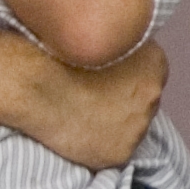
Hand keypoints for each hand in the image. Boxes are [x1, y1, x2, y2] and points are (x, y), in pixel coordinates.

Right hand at [16, 40, 167, 168]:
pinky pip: (114, 150)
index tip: (107, 79)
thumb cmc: (58, 52)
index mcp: (155, 61)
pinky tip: (79, 134)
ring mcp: (139, 126)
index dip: (128, 77)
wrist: (35, 84)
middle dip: (124, 101)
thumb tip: (119, 55)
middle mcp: (154, 94)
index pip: (151, 74)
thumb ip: (120, 48)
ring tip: (82, 116)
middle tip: (93, 99)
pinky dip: (100, 145)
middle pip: (144, 101)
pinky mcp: (121, 152)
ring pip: (131, 127)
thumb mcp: (101, 37)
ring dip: (114, 124)